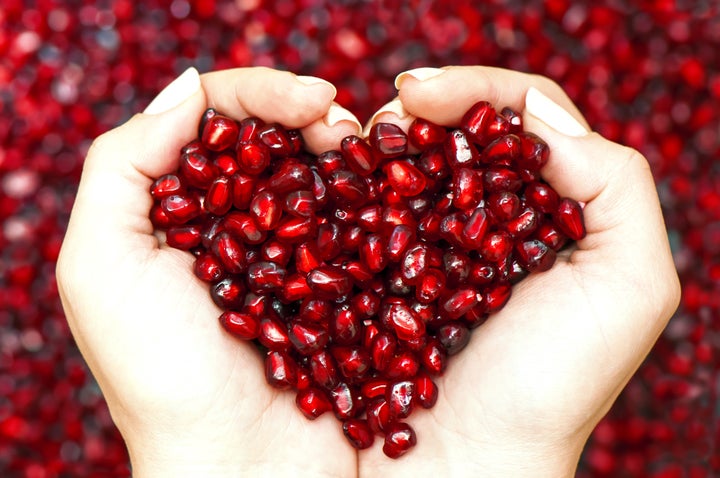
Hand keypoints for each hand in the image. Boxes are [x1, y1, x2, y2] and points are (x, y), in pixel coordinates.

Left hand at [56, 67, 363, 476]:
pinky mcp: (335, 285)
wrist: (241, 470)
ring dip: (347, 151)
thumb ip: (123, 166)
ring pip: (320, 176)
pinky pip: (358, 227)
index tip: (313, 98)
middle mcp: (233, 225)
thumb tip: (188, 86)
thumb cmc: (162, 377)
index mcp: (176, 211)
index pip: (216, 122)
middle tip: (339, 123)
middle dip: (308, 116)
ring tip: (365, 149)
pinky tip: (391, 191)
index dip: (261, 95)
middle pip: (273, 141)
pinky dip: (376, 199)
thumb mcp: (101, 266)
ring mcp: (290, 254)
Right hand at [358, 66, 680, 475]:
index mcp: (545, 212)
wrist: (468, 466)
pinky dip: (345, 185)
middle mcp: (484, 221)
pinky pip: (358, 214)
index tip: (423, 92)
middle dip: (424, 108)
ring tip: (360, 138)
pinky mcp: (376, 273)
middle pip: (456, 134)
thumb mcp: (629, 285)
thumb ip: (614, 183)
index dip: (476, 91)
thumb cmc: (551, 387)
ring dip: (381, 140)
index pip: (518, 121)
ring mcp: (425, 245)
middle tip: (395, 107)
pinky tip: (332, 175)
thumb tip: (536, 119)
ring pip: (404, 166)